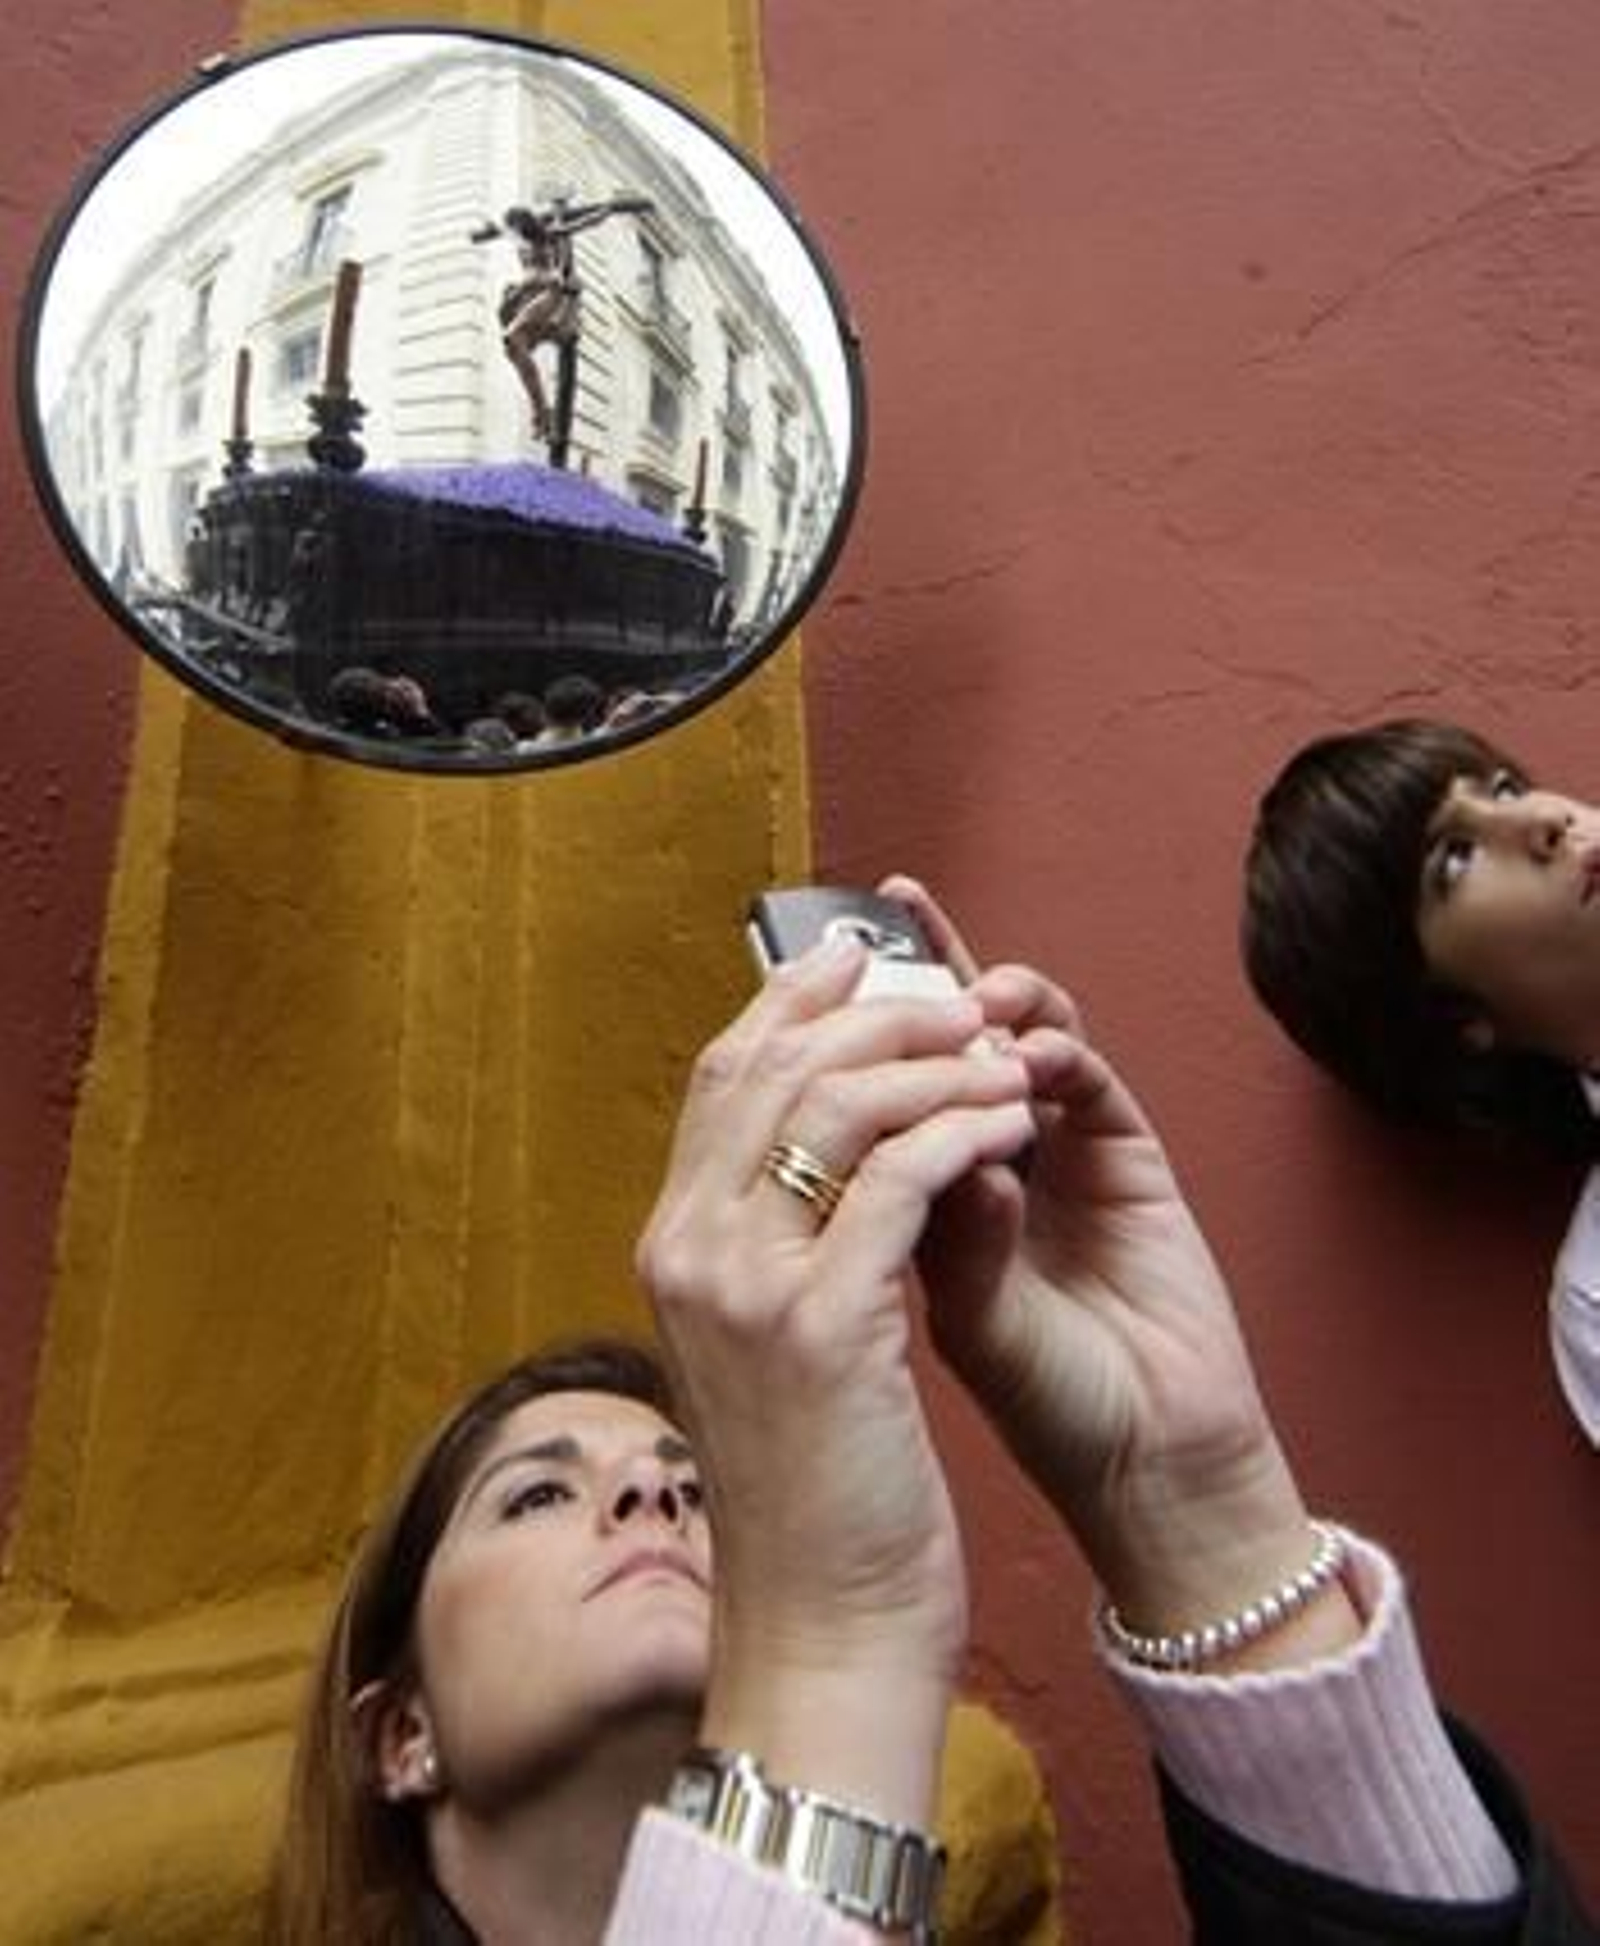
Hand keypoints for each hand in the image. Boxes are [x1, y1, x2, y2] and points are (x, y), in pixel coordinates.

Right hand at [636, 931, 1035, 1816]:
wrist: (821, 1621)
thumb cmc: (815, 1484)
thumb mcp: (766, 1346)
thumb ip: (774, 1245)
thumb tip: (827, 1144)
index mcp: (673, 1247)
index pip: (721, 1077)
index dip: (788, 1001)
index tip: (855, 958)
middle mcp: (690, 1250)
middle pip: (774, 1067)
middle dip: (874, 1011)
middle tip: (955, 995)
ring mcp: (745, 1286)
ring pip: (839, 1104)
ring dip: (933, 1063)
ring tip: (1002, 1055)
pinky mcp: (822, 1325)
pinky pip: (901, 1176)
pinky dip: (964, 1132)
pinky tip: (1013, 1123)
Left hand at [887, 879, 1356, 1654]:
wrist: (1153, 1463)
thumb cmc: (1043, 1406)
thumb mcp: (963, 1322)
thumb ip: (940, 1239)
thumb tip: (910, 1150)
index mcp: (916, 1200)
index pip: (868, 1091)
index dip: (837, 1032)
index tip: (798, 976)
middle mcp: (979, 1161)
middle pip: (935, 1046)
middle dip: (907, 989)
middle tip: (880, 949)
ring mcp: (1057, 1152)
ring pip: (1014, 1042)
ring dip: (988, 1009)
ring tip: (969, 1001)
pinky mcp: (1127, 1157)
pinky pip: (1088, 1083)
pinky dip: (1058, 1057)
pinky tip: (1029, 1055)